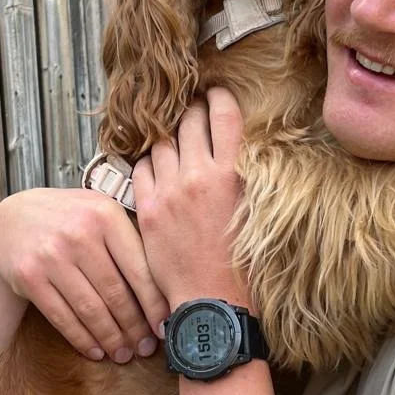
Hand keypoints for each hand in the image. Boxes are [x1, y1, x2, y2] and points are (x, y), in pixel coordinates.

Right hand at [0, 188, 167, 361]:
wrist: (12, 216)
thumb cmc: (70, 219)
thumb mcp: (101, 214)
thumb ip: (130, 241)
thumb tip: (166, 290)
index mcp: (106, 215)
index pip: (138, 270)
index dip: (154, 305)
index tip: (164, 328)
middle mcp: (79, 233)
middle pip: (115, 294)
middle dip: (134, 328)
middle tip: (146, 349)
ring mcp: (51, 255)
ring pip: (91, 309)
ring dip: (111, 338)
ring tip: (123, 354)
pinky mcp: (29, 276)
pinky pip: (62, 317)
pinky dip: (82, 339)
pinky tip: (96, 350)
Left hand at [132, 89, 249, 309]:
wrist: (212, 299)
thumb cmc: (240, 261)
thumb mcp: (253, 209)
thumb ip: (240, 174)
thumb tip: (231, 147)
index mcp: (231, 174)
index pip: (223, 115)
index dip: (219, 98)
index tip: (216, 94)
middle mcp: (198, 176)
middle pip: (189, 121)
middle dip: (192, 110)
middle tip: (194, 110)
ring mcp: (169, 191)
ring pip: (161, 142)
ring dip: (168, 136)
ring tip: (173, 139)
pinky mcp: (147, 209)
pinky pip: (141, 168)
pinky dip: (148, 162)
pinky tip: (156, 168)